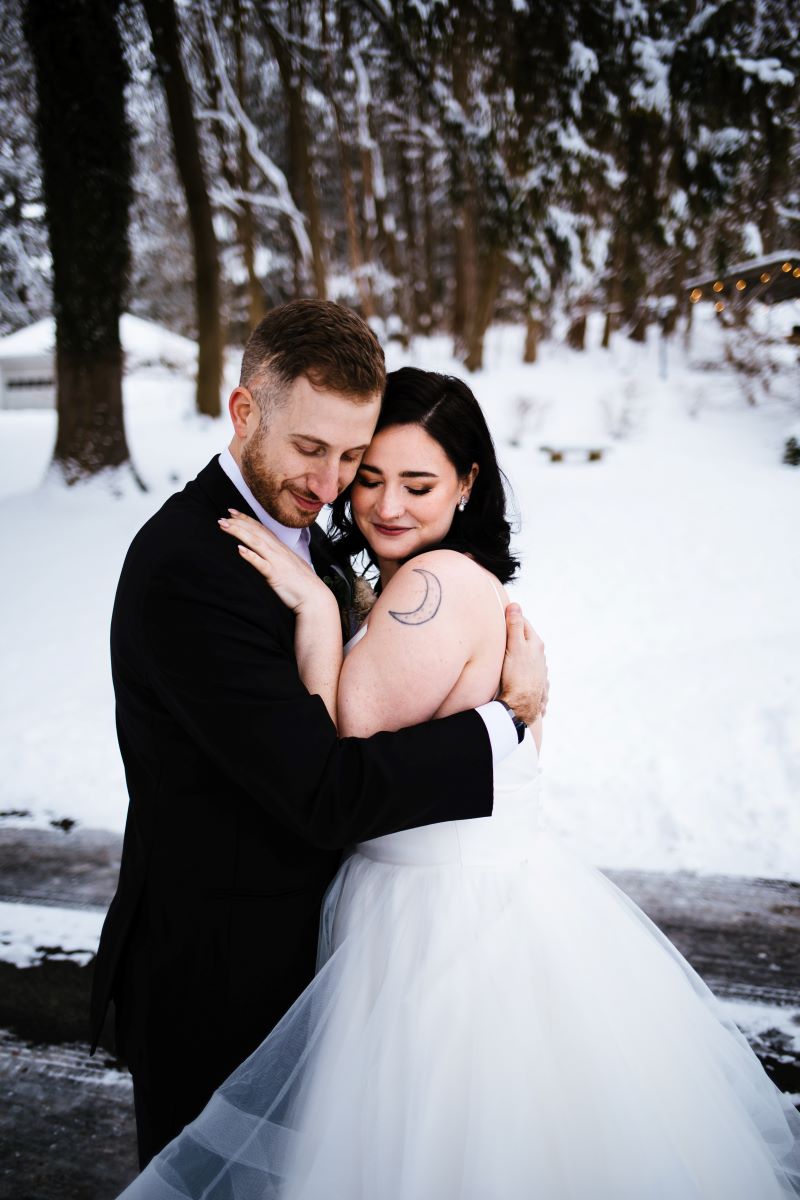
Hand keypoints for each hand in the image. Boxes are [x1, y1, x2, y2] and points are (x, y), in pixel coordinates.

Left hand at [218, 510, 333, 615]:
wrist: (315, 597)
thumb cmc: (303, 584)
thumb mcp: (290, 564)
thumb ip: (278, 557)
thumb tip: (267, 554)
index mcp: (281, 548)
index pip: (261, 529)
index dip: (246, 519)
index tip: (232, 513)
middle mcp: (278, 551)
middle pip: (256, 532)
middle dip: (238, 523)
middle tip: (222, 517)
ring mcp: (277, 562)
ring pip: (256, 542)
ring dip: (240, 532)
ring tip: (225, 526)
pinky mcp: (275, 575)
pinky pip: (262, 564)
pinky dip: (251, 556)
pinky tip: (240, 550)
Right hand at [498, 603, 547, 725]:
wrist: (521, 706)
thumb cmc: (516, 675)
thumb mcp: (514, 647)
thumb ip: (514, 626)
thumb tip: (515, 605)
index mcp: (536, 645)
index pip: (524, 624)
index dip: (512, 619)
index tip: (501, 617)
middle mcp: (541, 658)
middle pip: (528, 642)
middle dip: (516, 639)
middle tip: (502, 637)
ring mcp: (541, 674)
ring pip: (530, 660)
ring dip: (521, 658)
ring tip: (509, 659)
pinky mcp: (538, 689)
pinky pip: (531, 678)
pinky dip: (525, 676)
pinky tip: (520, 680)